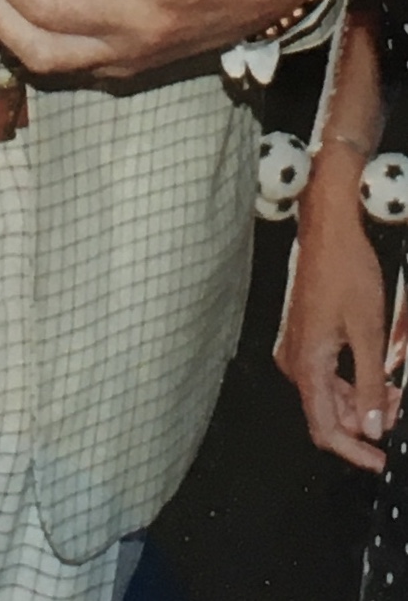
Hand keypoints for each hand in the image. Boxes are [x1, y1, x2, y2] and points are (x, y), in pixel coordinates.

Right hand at [278, 150, 397, 470]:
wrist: (328, 232)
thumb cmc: (346, 274)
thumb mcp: (368, 334)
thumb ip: (367, 387)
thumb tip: (370, 430)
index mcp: (307, 364)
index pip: (324, 429)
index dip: (355, 453)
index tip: (383, 462)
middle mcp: (295, 362)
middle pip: (327, 415)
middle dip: (365, 423)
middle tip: (399, 412)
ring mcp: (297, 349)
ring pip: (329, 397)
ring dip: (362, 403)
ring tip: (395, 394)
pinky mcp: (304, 339)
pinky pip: (327, 377)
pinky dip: (354, 384)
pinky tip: (379, 379)